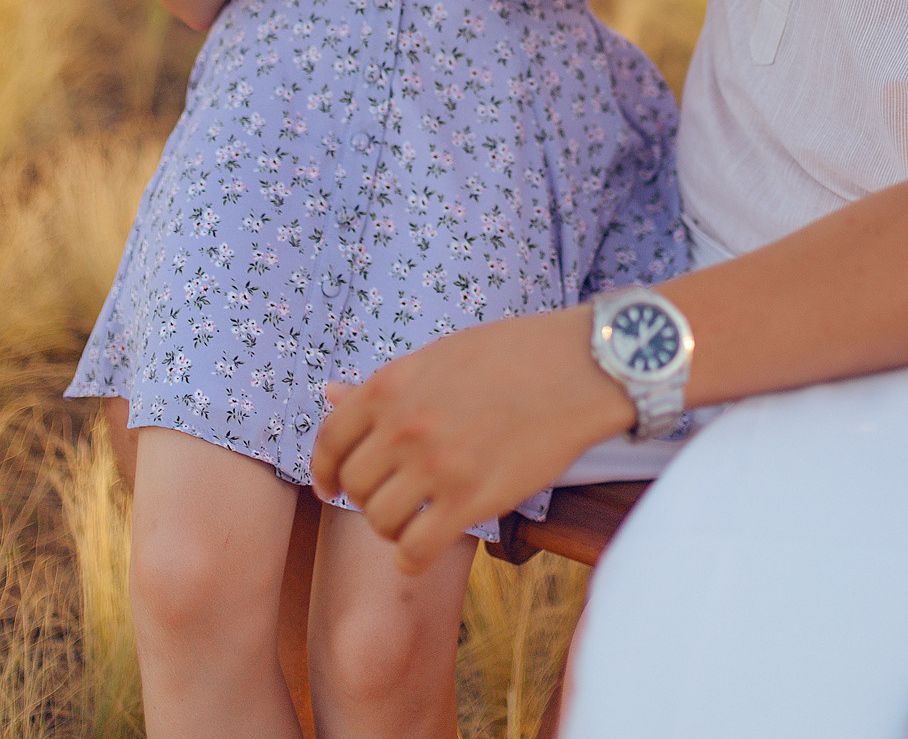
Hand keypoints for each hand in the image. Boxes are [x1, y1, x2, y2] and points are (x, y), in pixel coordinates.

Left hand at [310, 306, 634, 572]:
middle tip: (394, 497)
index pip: (329, 441)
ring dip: (393, 527)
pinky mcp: (472, 500)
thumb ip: (385, 385)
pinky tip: (427, 546)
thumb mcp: (440, 356)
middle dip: (368, 496)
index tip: (331, 487)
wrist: (578, 367)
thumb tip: (329, 394)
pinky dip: (412, 559)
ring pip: (380, 522)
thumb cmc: (513, 355)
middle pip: (355, 485)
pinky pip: (414, 552)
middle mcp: (405, 425)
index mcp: (391, 384)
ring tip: (416, 518)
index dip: (324, 471)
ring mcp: (437, 465)